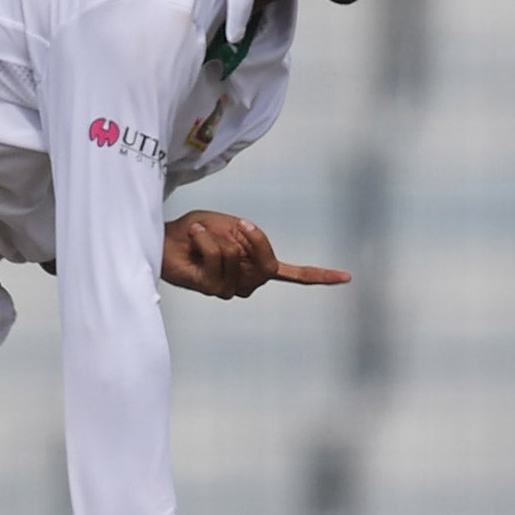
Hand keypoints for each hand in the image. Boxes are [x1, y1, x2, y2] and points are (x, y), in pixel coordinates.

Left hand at [160, 211, 350, 298]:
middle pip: (268, 265)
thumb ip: (244, 236)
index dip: (320, 276)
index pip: (294, 275)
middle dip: (255, 240)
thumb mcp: (229, 225)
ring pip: (237, 258)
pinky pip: (217, 258)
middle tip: (239, 225)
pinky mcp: (210, 288)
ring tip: (202, 233)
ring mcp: (231, 289)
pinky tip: (195, 235)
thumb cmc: (197, 232)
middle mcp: (249, 283)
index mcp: (258, 266)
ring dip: (218, 237)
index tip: (347, 277)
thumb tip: (252, 247)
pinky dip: (205, 240)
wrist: (167, 239)